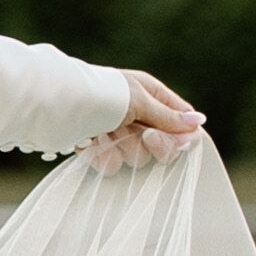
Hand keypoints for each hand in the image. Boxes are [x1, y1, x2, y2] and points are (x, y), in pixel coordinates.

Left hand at [91, 66, 205, 168]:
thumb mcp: (139, 101)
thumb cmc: (100, 96)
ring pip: (136, 156)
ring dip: (125, 150)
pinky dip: (103, 158)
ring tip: (109, 138)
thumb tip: (199, 122)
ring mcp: (116, 130)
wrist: (56, 105)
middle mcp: (134, 111)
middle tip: (144, 138)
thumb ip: (168, 116)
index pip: (179, 118)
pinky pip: (112, 163)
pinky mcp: (97, 147)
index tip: (177, 143)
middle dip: (151, 144)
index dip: (180, 135)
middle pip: (161, 142)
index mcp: (148, 92)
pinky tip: (93, 148)